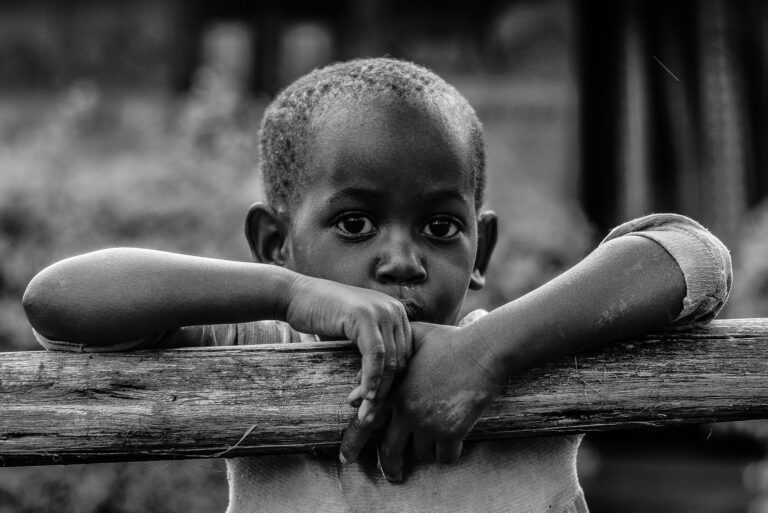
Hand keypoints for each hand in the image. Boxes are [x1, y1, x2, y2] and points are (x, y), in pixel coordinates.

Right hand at [285, 275, 411, 426]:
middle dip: (386, 392)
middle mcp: (394, 310)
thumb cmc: (322, 318)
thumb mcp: (355, 333)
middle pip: (401, 361)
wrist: (295, 296)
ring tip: (363, 411)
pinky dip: (370, 379)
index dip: (392, 384)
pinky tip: (362, 396)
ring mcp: (382, 311)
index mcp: (397, 313)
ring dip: (377, 392)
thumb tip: (384, 388)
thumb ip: (373, 351)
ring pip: (390, 362)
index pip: (405, 356)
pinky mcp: (365, 316)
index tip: (375, 404)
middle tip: (369, 415)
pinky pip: (375, 356)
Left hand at [340, 320, 505, 480]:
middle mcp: (407, 411)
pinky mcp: (453, 432)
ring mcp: (429, 424)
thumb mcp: (412, 341)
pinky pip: (445, 457)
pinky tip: (450, 447)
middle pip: (390, 451)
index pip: (365, 423)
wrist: (483, 351)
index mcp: (394, 391)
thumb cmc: (449, 341)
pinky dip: (447, 455)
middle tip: (393, 475)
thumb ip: (386, 359)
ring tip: (430, 444)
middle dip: (390, 467)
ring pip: (420, 454)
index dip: (353, 442)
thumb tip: (359, 381)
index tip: (346, 458)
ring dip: (424, 452)